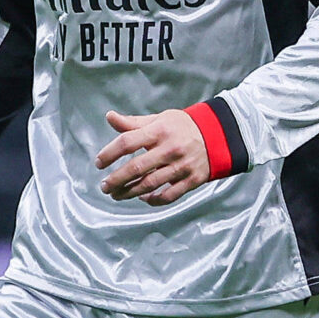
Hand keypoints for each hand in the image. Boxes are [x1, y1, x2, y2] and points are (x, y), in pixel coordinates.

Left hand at [95, 108, 209, 205]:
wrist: (219, 136)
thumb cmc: (183, 127)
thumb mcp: (160, 119)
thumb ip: (133, 123)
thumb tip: (109, 117)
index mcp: (160, 131)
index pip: (127, 142)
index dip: (109, 153)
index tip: (99, 163)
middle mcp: (170, 149)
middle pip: (136, 167)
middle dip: (116, 179)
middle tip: (104, 186)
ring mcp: (181, 166)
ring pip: (150, 184)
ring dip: (129, 192)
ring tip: (116, 194)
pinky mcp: (191, 180)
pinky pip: (169, 196)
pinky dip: (154, 200)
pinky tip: (143, 198)